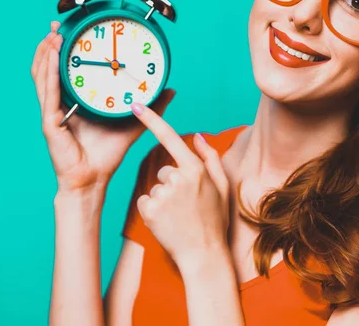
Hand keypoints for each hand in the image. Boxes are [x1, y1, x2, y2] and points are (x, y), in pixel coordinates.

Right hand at [31, 20, 175, 192]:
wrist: (94, 178)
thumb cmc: (108, 154)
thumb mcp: (134, 122)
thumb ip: (151, 106)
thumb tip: (171, 89)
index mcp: (75, 102)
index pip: (65, 71)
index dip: (65, 50)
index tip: (71, 30)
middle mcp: (60, 104)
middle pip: (48, 68)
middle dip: (50, 45)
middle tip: (57, 25)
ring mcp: (52, 112)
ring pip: (43, 77)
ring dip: (46, 54)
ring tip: (53, 34)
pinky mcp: (50, 122)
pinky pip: (49, 93)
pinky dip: (50, 73)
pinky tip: (53, 57)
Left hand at [129, 103, 229, 267]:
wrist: (204, 254)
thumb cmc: (215, 219)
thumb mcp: (222, 186)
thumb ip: (210, 157)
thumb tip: (197, 136)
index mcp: (195, 169)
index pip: (169, 137)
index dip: (151, 119)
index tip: (136, 105)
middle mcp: (178, 178)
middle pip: (164, 171)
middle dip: (171, 184)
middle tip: (186, 205)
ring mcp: (163, 194)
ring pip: (155, 188)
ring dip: (163, 199)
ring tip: (179, 216)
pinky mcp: (149, 210)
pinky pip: (145, 201)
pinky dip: (152, 210)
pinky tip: (167, 221)